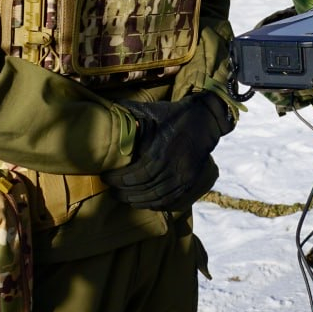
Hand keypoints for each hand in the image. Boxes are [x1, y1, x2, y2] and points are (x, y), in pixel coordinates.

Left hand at [103, 92, 234, 210]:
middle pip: (144, 189)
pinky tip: (145, 202)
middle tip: (111, 190)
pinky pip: (171, 198)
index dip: (118, 180)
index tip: (105, 177)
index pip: (135, 176)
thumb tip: (110, 107)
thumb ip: (132, 112)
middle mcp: (172, 168)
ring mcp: (183, 176)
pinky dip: (157, 203)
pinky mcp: (190, 179)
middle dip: (124, 192)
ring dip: (138, 200)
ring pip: (157, 197)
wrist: (207, 118)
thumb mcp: (153, 110)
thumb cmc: (176, 114)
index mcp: (160, 152)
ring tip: (124, 198)